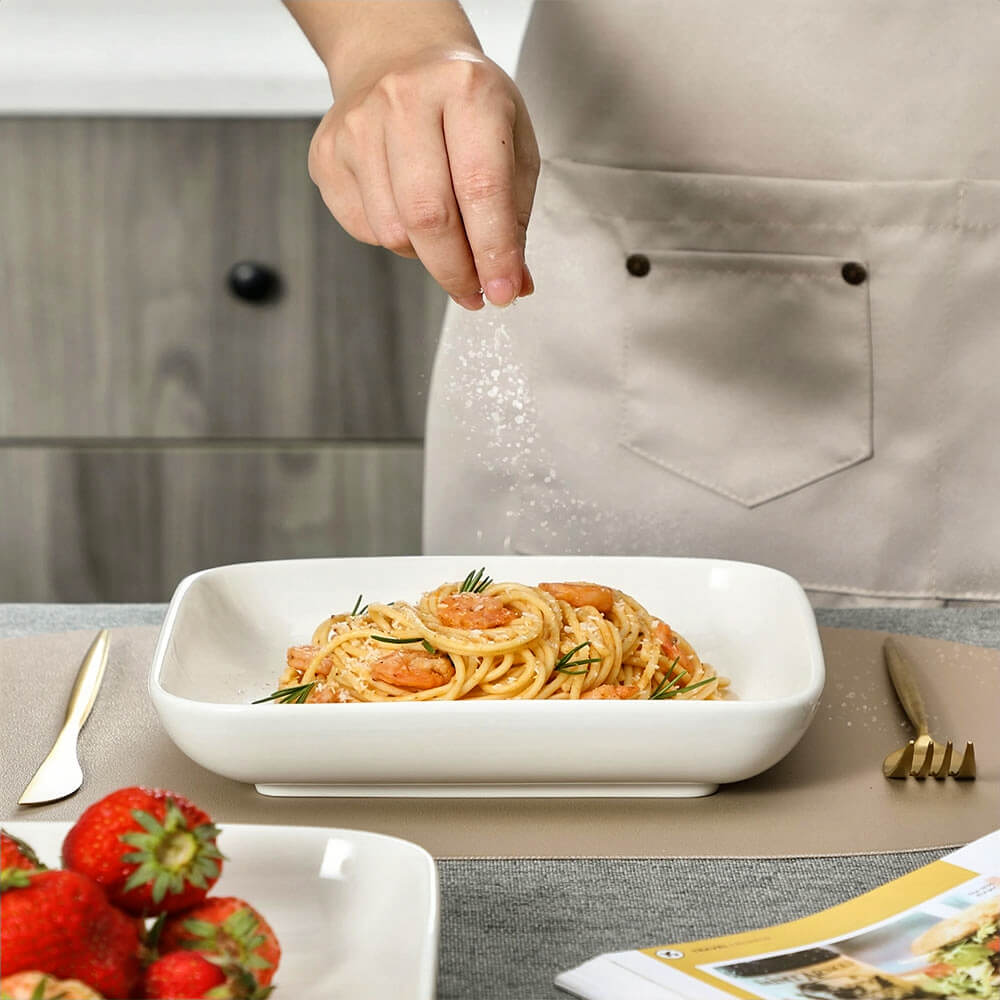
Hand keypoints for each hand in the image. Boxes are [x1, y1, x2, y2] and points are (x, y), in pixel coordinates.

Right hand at [308, 46, 538, 308]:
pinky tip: (408, 212)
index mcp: (465, 88)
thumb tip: (513, 283)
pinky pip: (364, 228)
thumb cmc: (465, 107)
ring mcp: (356, 124)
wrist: (399, 57)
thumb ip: (515, 218)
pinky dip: (395, 239)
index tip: (503, 292)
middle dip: (456, 270)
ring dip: (426, 256)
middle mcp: (404, 98)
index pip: (480, 187)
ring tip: (445, 240)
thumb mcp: (512, 145)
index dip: (494, 251)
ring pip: (393, 231)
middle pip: (428, 216)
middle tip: (474, 292)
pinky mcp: (327, 152)